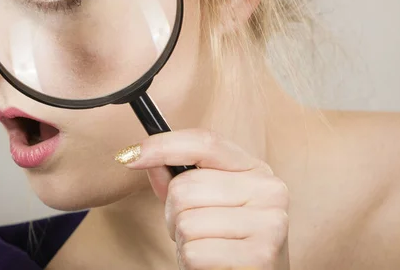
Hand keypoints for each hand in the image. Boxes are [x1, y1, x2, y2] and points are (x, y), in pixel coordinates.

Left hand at [115, 129, 289, 269]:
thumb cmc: (224, 242)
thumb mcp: (200, 204)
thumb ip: (173, 178)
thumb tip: (139, 155)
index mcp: (255, 169)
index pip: (206, 142)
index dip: (163, 145)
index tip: (129, 155)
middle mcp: (269, 189)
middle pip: (186, 187)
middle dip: (174, 214)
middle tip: (193, 231)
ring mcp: (270, 222)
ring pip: (187, 221)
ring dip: (183, 242)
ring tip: (205, 248)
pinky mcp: (261, 255)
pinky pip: (195, 251)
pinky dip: (191, 262)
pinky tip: (211, 265)